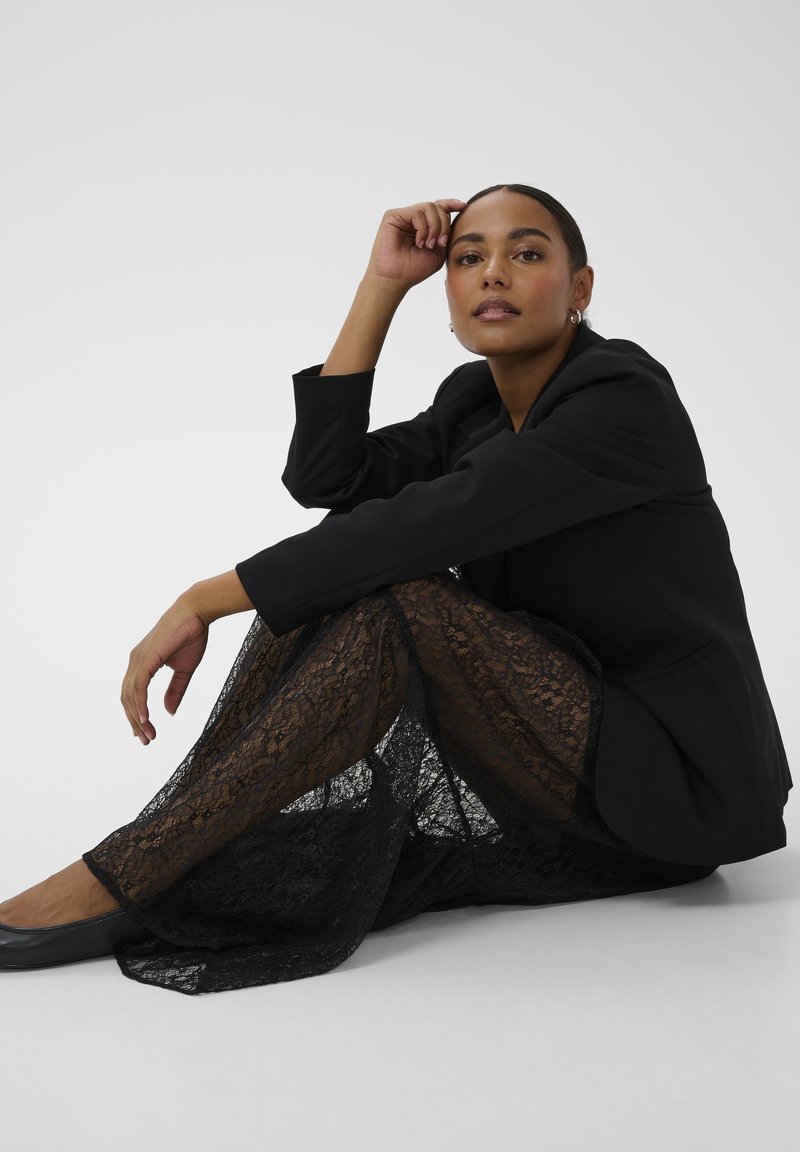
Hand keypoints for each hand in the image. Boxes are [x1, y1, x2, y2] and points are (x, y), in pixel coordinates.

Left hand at [121, 597, 208, 744]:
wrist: (196, 611)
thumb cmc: (191, 635)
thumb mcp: (184, 669)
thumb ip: (175, 690)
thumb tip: (168, 712)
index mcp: (142, 663)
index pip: (132, 694)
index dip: (136, 715)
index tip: (145, 733)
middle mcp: (135, 662)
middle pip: (127, 698)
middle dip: (135, 722)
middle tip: (146, 741)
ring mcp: (138, 659)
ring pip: (130, 695)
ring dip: (137, 718)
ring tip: (147, 735)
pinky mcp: (146, 658)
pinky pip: (138, 686)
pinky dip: (139, 704)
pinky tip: (145, 719)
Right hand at [365, 198, 467, 290]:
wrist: (396, 279)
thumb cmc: (414, 269)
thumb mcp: (438, 252)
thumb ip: (446, 234)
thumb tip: (452, 215)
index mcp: (423, 225)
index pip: (439, 207)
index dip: (451, 204)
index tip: (464, 206)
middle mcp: (413, 218)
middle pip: (437, 207)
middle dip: (444, 225)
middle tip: (440, 244)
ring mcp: (403, 216)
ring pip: (429, 207)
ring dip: (434, 227)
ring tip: (428, 245)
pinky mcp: (393, 215)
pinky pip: (417, 212)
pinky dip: (422, 228)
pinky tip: (419, 242)